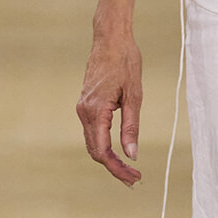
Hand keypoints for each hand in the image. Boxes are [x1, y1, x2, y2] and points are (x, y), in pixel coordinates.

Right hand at [77, 36, 142, 185]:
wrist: (110, 39)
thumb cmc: (125, 63)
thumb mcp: (134, 96)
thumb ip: (131, 127)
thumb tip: (132, 154)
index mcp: (95, 112)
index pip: (103, 152)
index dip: (117, 169)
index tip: (134, 177)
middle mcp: (84, 112)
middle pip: (95, 152)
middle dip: (114, 168)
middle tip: (134, 178)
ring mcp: (82, 108)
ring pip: (92, 143)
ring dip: (109, 158)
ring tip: (129, 169)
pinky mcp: (86, 104)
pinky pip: (92, 132)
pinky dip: (104, 145)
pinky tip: (118, 151)